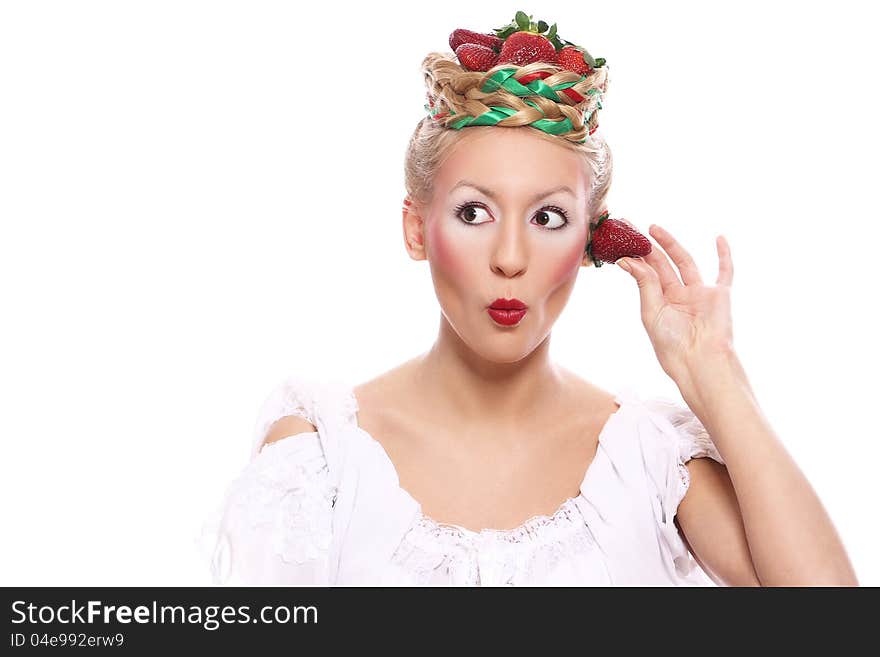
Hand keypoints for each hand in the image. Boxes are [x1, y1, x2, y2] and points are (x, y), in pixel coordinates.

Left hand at [615, 223, 734, 383]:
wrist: (700, 361)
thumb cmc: (673, 345)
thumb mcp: (652, 312)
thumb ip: (645, 284)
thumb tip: (627, 259)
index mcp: (660, 303)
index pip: (646, 274)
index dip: (634, 257)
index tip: (619, 240)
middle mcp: (678, 296)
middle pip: (662, 265)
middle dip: (647, 246)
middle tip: (631, 227)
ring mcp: (699, 294)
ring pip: (685, 262)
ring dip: (671, 244)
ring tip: (654, 228)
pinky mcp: (719, 295)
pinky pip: (725, 272)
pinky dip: (724, 255)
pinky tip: (719, 237)